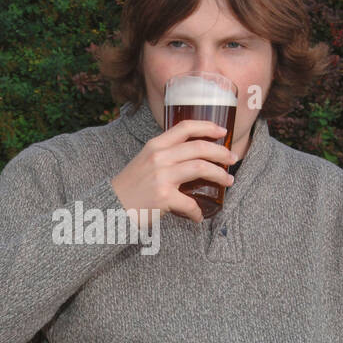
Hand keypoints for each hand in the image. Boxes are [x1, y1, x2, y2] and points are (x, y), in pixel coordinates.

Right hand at [111, 119, 234, 223]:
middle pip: (199, 147)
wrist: (110, 208)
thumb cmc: (130, 188)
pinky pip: (191, 202)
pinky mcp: (164, 197)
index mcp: (155, 145)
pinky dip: (197, 211)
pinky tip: (199, 216)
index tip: (223, 132)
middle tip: (232, 159)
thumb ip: (165, 155)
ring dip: (220, 175)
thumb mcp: (144, 162)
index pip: (185, 127)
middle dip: (222, 153)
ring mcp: (161, 176)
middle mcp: (159, 157)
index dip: (208, 126)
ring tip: (228, 181)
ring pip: (201, 167)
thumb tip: (192, 158)